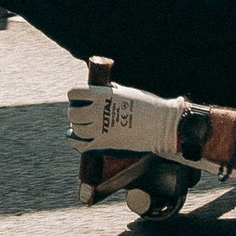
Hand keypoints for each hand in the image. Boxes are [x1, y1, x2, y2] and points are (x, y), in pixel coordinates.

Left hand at [67, 81, 187, 157]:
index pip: (74, 93)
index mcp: (102, 95)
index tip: (78, 100)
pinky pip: (82, 146)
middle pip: (73, 113)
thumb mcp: (125, 92)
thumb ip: (109, 92)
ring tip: (81, 128)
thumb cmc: (148, 106)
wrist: (162, 125)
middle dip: (75, 114)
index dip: (75, 97)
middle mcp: (97, 111)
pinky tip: (78, 140)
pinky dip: (78, 143)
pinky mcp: (104, 144)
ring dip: (77, 129)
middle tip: (81, 116)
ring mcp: (100, 129)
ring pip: (76, 130)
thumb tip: (99, 89)